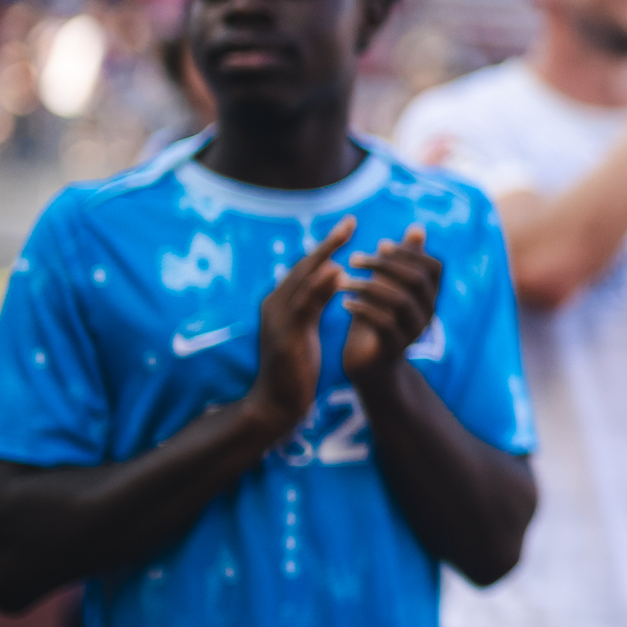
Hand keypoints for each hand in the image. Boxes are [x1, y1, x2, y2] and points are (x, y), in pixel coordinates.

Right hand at [248, 216, 353, 433]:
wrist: (276, 405)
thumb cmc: (294, 370)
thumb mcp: (306, 330)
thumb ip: (315, 304)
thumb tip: (334, 276)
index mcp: (280, 303)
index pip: (306, 268)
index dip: (326, 247)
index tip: (348, 227)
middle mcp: (275, 305)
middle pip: (304, 266)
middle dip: (328, 243)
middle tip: (351, 221)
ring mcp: (278, 319)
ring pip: (302, 279)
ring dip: (325, 254)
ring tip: (347, 235)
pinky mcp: (286, 335)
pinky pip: (304, 304)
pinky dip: (320, 285)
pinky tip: (337, 271)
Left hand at [342, 224, 440, 387]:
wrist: (370, 365)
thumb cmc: (377, 319)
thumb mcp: (389, 286)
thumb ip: (402, 261)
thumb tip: (418, 229)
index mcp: (429, 296)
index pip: (434, 267)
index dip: (410, 253)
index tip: (381, 245)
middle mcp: (428, 312)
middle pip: (415, 280)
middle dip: (383, 265)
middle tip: (353, 258)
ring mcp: (414, 331)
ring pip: (400, 300)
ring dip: (368, 286)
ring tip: (342, 281)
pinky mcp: (395, 347)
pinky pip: (384, 323)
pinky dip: (362, 309)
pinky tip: (344, 303)